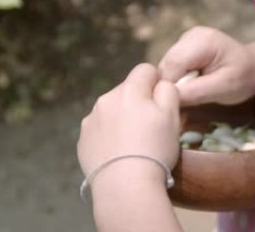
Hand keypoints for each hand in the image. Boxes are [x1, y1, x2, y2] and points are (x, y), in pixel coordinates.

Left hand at [77, 63, 180, 177]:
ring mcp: (91, 120)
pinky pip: (100, 129)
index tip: (162, 103)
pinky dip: (109, 135)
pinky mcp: (82, 140)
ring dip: (122, 118)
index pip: (145, 69)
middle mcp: (105, 99)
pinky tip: (119, 153)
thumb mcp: (172, 116)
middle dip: (138, 102)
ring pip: (112, 109)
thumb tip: (160, 82)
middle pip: (127, 90)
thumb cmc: (154, 149)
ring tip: (134, 144)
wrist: (125, 186)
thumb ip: (168, 90)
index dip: (156, 83)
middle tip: (150, 128)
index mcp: (129, 90)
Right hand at [158, 26, 254, 105]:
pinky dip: (177, 80)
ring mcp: (186, 40)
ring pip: (166, 67)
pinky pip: (172, 67)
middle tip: (182, 106)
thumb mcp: (224, 89)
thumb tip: (168, 99)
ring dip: (173, 84)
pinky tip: (191, 88)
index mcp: (201, 40)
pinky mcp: (184, 48)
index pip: (171, 65)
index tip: (173, 107)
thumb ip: (195, 92)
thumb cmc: (246, 77)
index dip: (169, 87)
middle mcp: (189, 36)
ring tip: (190, 97)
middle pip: (165, 65)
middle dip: (170, 87)